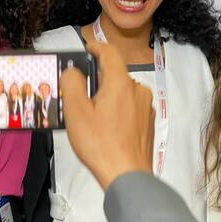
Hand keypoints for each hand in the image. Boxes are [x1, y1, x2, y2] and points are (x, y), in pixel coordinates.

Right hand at [60, 42, 153, 189]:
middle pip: (116, 74)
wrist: (127, 174)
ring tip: (91, 114)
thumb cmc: (99, 143)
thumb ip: (72, 84)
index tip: (87, 47)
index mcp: (121, 83)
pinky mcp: (148, 122)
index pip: (110, 53)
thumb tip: (73, 71)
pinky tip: (106, 127)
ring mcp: (146, 107)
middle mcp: (138, 90)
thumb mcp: (76, 112)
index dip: (97, 47)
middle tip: (79, 92)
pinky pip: (130, 107)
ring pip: (123, 92)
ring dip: (108, 96)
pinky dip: (117, 109)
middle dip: (98, 78)